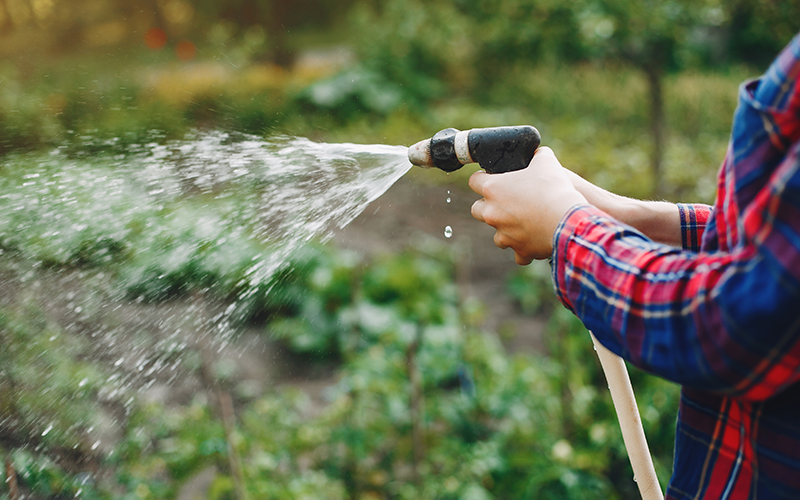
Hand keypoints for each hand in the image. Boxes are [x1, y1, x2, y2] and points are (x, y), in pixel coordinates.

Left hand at [469, 147, 586, 263]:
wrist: (568, 219)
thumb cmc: (554, 188)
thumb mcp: (547, 162)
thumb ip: (538, 155)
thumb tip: (539, 154)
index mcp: (493, 189)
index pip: (474, 181)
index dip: (483, 177)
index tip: (492, 177)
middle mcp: (492, 213)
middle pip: (477, 209)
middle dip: (488, 206)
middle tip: (505, 201)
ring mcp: (504, 234)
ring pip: (496, 234)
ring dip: (506, 229)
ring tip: (522, 223)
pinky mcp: (519, 249)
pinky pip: (517, 253)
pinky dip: (524, 248)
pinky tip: (534, 242)